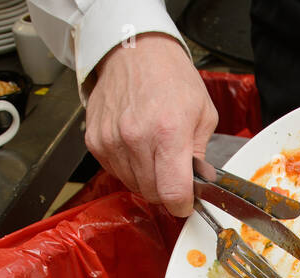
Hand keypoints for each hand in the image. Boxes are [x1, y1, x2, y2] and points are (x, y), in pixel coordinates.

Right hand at [85, 33, 217, 215]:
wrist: (136, 52)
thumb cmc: (171, 78)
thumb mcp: (203, 114)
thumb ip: (200, 155)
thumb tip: (197, 185)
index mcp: (169, 132)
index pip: (172, 192)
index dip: (181, 204)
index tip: (185, 202)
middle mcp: (136, 138)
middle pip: (151, 193)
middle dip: (166, 190)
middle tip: (172, 171)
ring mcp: (112, 140)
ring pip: (132, 185)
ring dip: (145, 178)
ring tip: (153, 151)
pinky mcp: (95, 141)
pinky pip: (114, 171)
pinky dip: (127, 166)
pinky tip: (136, 145)